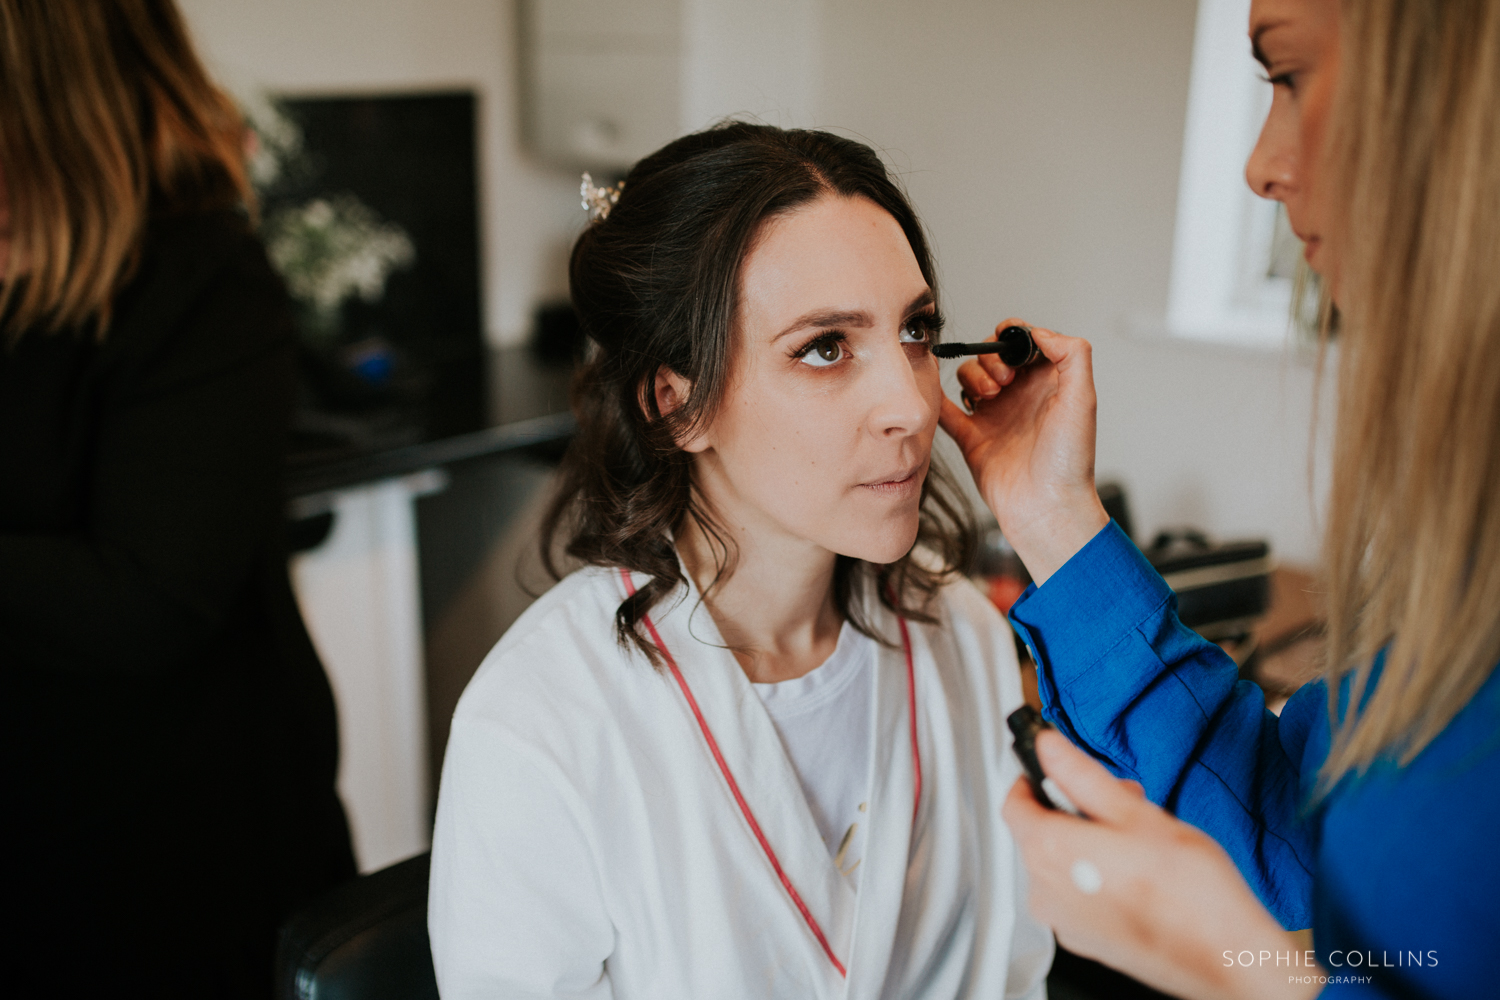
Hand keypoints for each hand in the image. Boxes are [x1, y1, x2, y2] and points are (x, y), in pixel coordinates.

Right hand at [938, 319, 1106, 584]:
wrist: (1046, 508)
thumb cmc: (1069, 462)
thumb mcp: (1082, 399)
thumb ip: (1071, 355)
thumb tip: (1040, 332)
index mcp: (1048, 384)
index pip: (1024, 342)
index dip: (1014, 338)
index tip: (1012, 349)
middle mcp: (1021, 397)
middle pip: (992, 356)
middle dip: (991, 359)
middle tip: (1002, 382)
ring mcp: (995, 416)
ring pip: (969, 377)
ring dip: (972, 376)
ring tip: (986, 397)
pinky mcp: (972, 437)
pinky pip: (947, 411)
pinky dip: (937, 398)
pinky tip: (934, 391)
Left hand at [1002, 731, 1321, 999]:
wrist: (1224, 957)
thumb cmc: (1189, 891)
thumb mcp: (1135, 812)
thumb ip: (1081, 774)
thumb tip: (1049, 747)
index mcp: (1050, 851)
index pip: (1013, 802)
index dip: (1034, 777)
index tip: (1056, 767)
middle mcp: (1045, 890)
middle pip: (1040, 833)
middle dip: (1075, 809)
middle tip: (1121, 801)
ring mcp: (1063, 921)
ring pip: (1060, 864)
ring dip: (1088, 843)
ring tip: (1139, 840)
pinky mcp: (1085, 941)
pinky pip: (1075, 896)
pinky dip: (1096, 878)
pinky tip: (1137, 875)